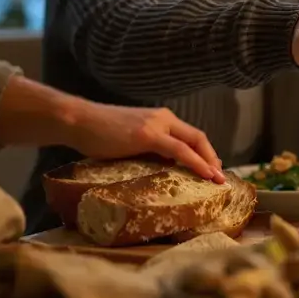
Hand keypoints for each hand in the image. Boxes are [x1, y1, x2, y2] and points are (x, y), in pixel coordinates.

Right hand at [61, 103, 224, 182]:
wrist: (78, 121)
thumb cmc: (98, 133)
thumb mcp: (129, 140)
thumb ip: (147, 148)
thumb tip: (160, 166)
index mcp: (160, 118)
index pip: (190, 135)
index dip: (204, 151)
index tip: (211, 168)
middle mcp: (163, 118)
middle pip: (198, 137)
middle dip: (212, 157)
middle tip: (220, 177)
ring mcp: (157, 125)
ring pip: (194, 142)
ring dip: (209, 161)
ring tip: (217, 179)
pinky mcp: (148, 135)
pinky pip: (180, 150)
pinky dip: (196, 162)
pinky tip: (205, 173)